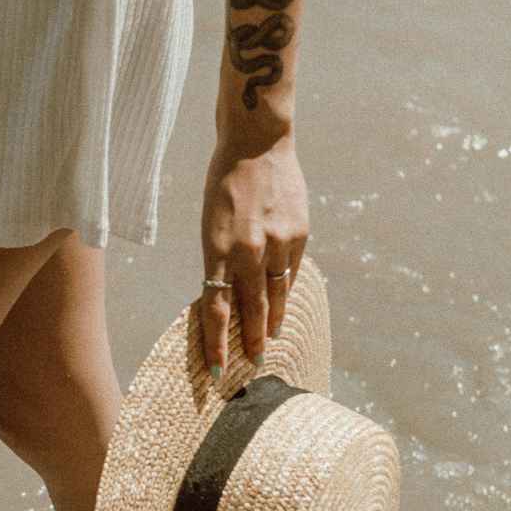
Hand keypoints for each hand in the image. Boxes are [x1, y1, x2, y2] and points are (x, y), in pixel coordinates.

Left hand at [199, 132, 308, 375]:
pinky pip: (292, 271)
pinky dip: (287, 288)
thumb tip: (230, 295)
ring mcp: (277, 243)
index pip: (216, 307)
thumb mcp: (211, 221)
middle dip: (250, 340)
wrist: (257, 142)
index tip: (218, 367)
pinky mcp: (299, 233)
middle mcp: (248, 250)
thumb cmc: (225, 182)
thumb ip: (222, 258)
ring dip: (273, 320)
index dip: (217, 341)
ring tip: (270, 339)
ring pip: (276, 294)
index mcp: (218, 248)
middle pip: (250, 308)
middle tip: (254, 363)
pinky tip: (284, 300)